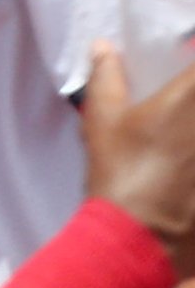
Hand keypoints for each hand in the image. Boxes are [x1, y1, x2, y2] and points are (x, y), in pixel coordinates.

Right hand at [80, 39, 194, 273]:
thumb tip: (103, 47)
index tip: (184, 70)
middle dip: (193, 101)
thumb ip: (106, 78)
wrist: (141, 239)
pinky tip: (192, 173)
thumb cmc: (120, 173)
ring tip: (184, 152)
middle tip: (180, 120)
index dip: (192, 63)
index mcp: (192, 93)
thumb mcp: (102, 122)